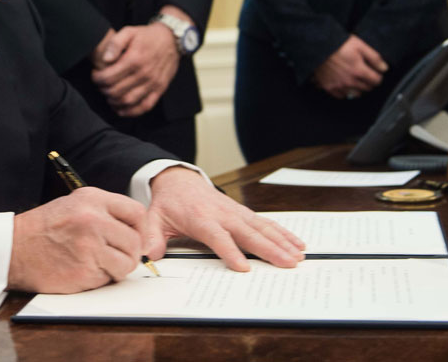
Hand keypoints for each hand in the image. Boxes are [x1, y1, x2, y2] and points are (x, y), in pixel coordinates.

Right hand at [7, 187, 145, 292]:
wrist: (13, 248)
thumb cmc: (43, 229)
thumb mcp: (74, 205)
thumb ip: (105, 213)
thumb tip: (136, 231)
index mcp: (92, 199)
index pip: (136, 212)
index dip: (140, 229)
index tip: (135, 238)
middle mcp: (93, 219)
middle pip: (135, 241)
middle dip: (130, 253)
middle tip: (116, 257)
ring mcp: (89, 245)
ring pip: (127, 263)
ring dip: (118, 268)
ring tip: (99, 264)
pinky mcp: (84, 270)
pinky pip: (108, 278)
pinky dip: (101, 279)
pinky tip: (83, 270)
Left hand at [91, 21, 180, 116]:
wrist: (172, 39)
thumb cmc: (148, 36)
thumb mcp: (129, 31)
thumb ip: (115, 43)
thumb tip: (105, 59)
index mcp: (134, 59)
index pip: (108, 77)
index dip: (97, 78)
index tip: (95, 75)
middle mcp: (143, 73)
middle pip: (116, 90)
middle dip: (103, 90)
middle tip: (100, 85)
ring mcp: (152, 83)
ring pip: (128, 101)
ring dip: (114, 101)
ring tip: (108, 96)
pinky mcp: (159, 89)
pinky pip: (145, 106)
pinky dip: (131, 112)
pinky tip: (121, 109)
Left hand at [142, 167, 305, 270]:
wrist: (178, 180)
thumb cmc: (169, 203)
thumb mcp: (154, 218)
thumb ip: (152, 237)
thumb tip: (149, 255)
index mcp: (201, 218)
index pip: (218, 237)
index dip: (231, 252)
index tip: (244, 267)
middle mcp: (222, 214)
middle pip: (248, 233)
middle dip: (269, 249)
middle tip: (287, 263)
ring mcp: (235, 212)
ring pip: (262, 227)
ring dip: (281, 241)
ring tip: (298, 256)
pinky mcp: (243, 212)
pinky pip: (266, 223)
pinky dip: (282, 233)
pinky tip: (297, 243)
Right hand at [312, 35, 388, 99]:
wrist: (319, 46)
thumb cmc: (339, 44)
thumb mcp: (360, 45)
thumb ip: (374, 58)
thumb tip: (384, 68)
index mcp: (359, 71)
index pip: (376, 81)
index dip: (378, 76)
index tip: (375, 72)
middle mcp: (350, 81)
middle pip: (367, 88)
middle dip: (369, 82)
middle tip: (366, 74)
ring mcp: (339, 85)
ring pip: (355, 94)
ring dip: (358, 88)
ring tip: (356, 79)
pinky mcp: (329, 86)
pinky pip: (341, 95)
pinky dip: (345, 92)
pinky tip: (345, 84)